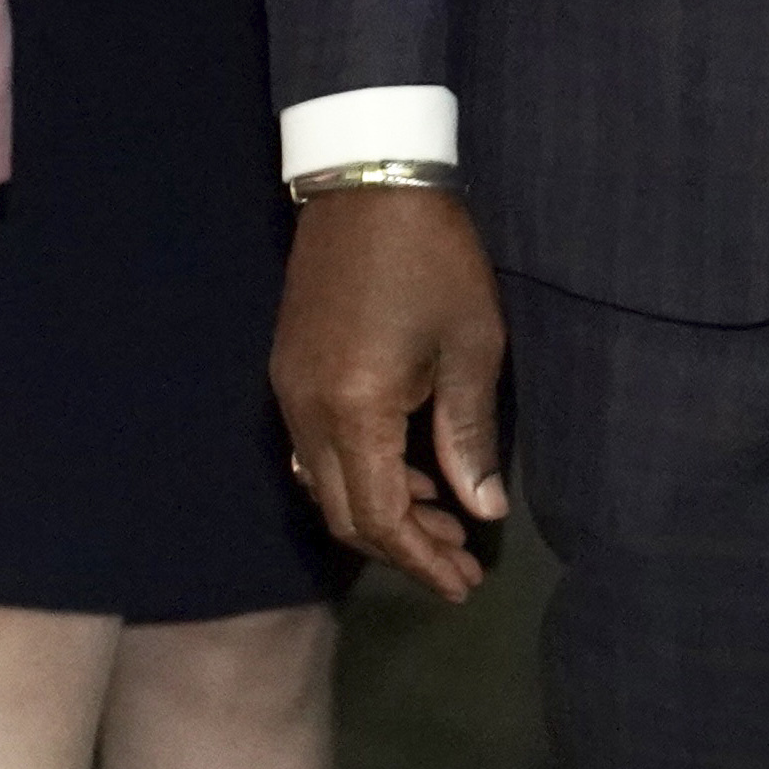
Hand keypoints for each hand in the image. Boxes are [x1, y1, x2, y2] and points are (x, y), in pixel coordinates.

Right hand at [271, 183, 510, 600]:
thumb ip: (469, 437)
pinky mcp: (288, 368)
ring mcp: (288, 388)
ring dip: (378, 511)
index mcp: (354, 408)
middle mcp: (306, 410)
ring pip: (322, 483)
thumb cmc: (432, 260)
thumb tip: (480, 510)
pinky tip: (403, 466)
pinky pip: (313, 448)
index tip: (464, 587)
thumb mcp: (471, 348)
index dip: (421, 561)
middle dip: (401, 548)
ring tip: (443, 516)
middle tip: (460, 561)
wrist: (366, 181)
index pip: (379, 517)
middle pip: (341, 513)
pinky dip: (356, 473)